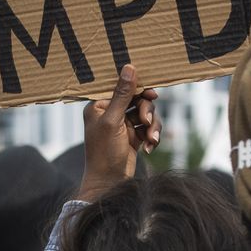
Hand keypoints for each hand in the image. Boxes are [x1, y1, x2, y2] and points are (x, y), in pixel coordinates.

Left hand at [78, 65, 160, 201]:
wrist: (109, 184)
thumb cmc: (104, 153)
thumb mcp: (113, 121)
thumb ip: (122, 94)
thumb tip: (129, 67)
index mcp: (99, 105)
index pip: (122, 88)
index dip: (138, 90)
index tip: (151, 95)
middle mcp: (110, 113)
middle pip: (138, 100)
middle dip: (146, 112)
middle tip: (147, 122)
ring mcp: (122, 125)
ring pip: (146, 114)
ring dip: (152, 126)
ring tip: (151, 139)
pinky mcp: (133, 137)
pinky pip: (149, 128)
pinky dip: (152, 136)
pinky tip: (149, 148)